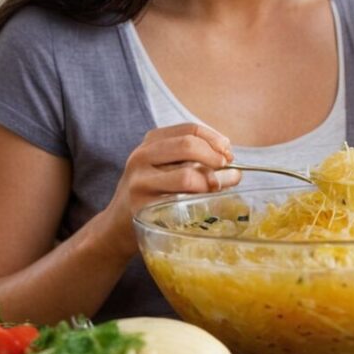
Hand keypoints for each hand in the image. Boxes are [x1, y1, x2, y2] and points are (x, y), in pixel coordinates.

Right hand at [103, 123, 236, 253]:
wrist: (118, 225)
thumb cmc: (152, 193)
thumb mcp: (168, 168)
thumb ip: (196, 162)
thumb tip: (235, 167)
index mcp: (151, 142)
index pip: (189, 129)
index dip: (215, 139)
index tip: (228, 152)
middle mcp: (142, 156)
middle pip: (188, 145)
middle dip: (215, 156)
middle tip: (228, 168)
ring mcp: (140, 182)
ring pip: (187, 175)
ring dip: (213, 181)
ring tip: (220, 186)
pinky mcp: (142, 207)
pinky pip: (180, 201)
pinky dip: (200, 200)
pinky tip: (205, 202)